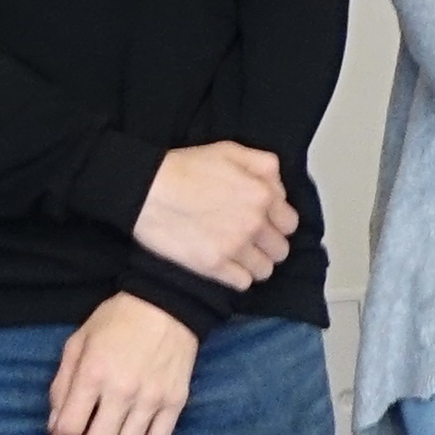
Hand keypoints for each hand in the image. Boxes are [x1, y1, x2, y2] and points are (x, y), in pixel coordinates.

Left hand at [47, 293, 202, 434]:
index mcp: (93, 375)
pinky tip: (136, 427)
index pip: (69, 428)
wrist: (168, 304)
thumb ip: (61, 385)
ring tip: (110, 432)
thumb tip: (56, 424)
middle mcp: (122, 391)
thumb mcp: (77, 343)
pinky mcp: (176, 401)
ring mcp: (152, 398)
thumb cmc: (116, 321)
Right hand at [133, 143, 294, 290]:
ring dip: (253, 265)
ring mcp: (235, 247)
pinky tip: (224, 266)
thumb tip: (280, 188)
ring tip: (236, 257)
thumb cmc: (183, 168)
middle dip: (267, 246)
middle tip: (249, 242)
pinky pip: (242, 283)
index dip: (276, 225)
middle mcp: (254, 223)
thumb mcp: (230, 151)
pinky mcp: (214, 266)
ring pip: (264, 270)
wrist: (144, 189)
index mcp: (262, 195)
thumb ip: (264, 165)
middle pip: (280, 249)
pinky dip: (236, 278)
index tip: (263, 225)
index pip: (290, 223)